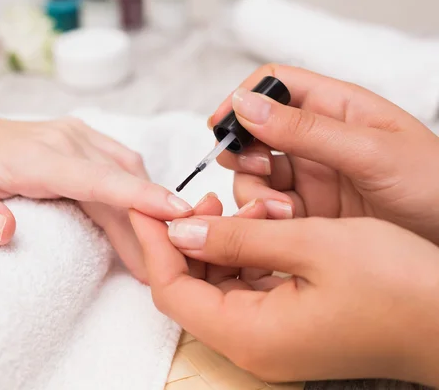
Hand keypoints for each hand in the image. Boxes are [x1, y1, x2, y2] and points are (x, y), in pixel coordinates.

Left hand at [0, 106, 192, 281]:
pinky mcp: (80, 137)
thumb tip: (4, 231)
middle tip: (158, 269)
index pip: (96, 180)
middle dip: (145, 225)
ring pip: (126, 170)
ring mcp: (75, 134)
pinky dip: (134, 189)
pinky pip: (119, 162)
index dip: (138, 198)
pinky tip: (136, 215)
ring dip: (143, 208)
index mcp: (35, 158)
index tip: (177, 213)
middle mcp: (64, 140)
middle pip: (120, 183)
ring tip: (151, 249)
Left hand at [130, 211, 438, 385]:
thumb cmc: (398, 285)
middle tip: (201, 197)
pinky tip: (259, 225)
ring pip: (216, 288)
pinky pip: (245, 290)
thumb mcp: (313, 244)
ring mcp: (270, 340)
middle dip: (186, 240)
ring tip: (240, 204)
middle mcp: (253, 346)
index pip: (171, 289)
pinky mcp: (287, 327)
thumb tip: (183, 229)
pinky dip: (242, 256)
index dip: (154, 243)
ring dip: (217, 244)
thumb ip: (239, 237)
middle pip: (189, 291)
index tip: (146, 204)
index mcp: (250, 334)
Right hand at [209, 64, 438, 243]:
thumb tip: (248, 104)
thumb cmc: (436, 186)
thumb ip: (307, 130)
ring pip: (256, 175)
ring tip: (281, 211)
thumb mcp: (372, 152)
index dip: (244, 99)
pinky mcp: (309, 213)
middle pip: (256, 135)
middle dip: (244, 153)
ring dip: (255, 191)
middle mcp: (317, 141)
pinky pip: (269, 209)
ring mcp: (311, 178)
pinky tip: (283, 227)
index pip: (275, 86)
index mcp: (335, 109)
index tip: (221, 124)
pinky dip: (264, 217)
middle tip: (257, 169)